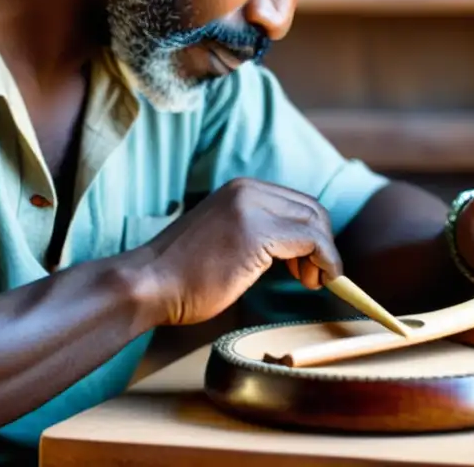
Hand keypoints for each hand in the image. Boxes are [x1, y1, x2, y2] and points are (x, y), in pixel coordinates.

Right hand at [138, 177, 342, 325]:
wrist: (148, 285)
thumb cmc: (182, 275)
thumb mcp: (225, 238)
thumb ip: (256, 233)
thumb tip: (296, 251)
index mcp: (240, 189)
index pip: (296, 202)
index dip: (312, 234)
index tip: (307, 265)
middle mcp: (248, 190)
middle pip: (311, 209)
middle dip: (322, 244)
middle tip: (311, 277)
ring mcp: (252, 208)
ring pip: (315, 222)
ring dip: (323, 254)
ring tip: (307, 281)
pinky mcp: (257, 233)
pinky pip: (311, 240)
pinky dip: (324, 261)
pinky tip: (312, 281)